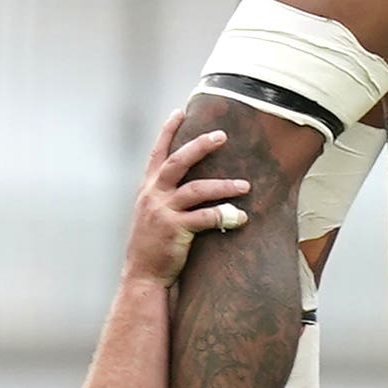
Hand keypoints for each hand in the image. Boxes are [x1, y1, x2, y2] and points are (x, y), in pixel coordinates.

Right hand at [124, 122, 254, 281]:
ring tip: (245, 185)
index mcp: (147, 189)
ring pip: (197, 189)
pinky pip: (206, 218)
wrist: (142, 275)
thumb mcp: (151, 214)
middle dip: (201, 146)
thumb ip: (163, 195)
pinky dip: (225, 216)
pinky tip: (240, 217)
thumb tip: (186, 181)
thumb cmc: (152, 245)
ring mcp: (163, 212)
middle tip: (222, 135)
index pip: (157, 153)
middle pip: (178, 162)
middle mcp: (152, 196)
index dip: (168, 131)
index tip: (179, 111)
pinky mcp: (175, 230)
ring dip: (224, 186)